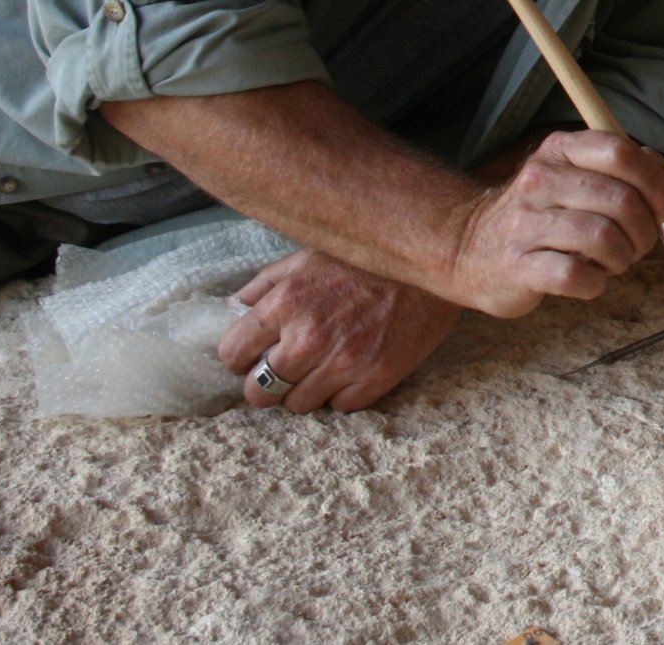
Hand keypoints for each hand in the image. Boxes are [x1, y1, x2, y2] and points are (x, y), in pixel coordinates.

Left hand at [218, 250, 460, 413]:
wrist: (431, 263)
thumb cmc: (365, 259)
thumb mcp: (307, 258)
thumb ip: (265, 286)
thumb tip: (234, 311)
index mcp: (286, 301)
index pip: (233, 354)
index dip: (240, 358)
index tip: (251, 357)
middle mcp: (310, 336)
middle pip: (261, 391)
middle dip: (265, 384)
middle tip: (282, 372)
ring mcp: (344, 360)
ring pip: (299, 404)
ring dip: (304, 390)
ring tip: (321, 368)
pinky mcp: (377, 376)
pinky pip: (340, 406)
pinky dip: (342, 392)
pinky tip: (351, 368)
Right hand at [445, 128, 663, 317]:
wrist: (466, 248)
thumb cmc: (539, 215)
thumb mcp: (574, 177)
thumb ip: (623, 172)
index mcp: (560, 150)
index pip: (620, 153)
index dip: (658, 182)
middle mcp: (540, 180)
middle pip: (620, 199)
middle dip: (645, 229)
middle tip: (639, 245)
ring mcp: (525, 223)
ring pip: (603, 237)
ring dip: (622, 258)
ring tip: (612, 262)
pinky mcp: (517, 266)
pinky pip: (576, 276)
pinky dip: (595, 283)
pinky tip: (588, 280)